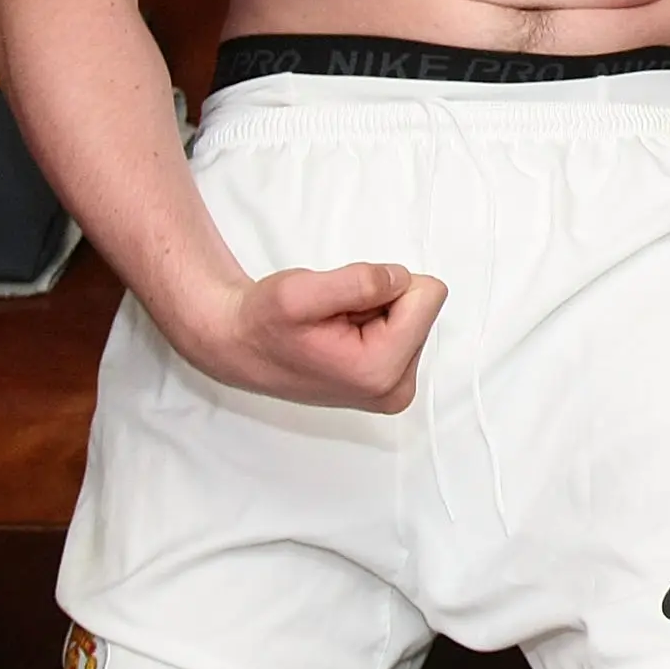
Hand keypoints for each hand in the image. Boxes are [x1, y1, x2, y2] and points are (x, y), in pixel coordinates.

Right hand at [177, 262, 448, 411]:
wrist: (240, 346)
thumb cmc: (263, 321)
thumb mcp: (299, 293)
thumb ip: (359, 282)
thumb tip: (402, 280)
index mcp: (381, 371)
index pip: (429, 293)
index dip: (384, 284)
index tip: (343, 305)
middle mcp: (397, 389)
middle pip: (423, 306)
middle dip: (380, 300)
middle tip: (334, 317)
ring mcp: (395, 388)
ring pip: (413, 314)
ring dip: (373, 310)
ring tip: (332, 327)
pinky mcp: (391, 381)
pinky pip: (404, 327)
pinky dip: (373, 322)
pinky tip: (340, 337)